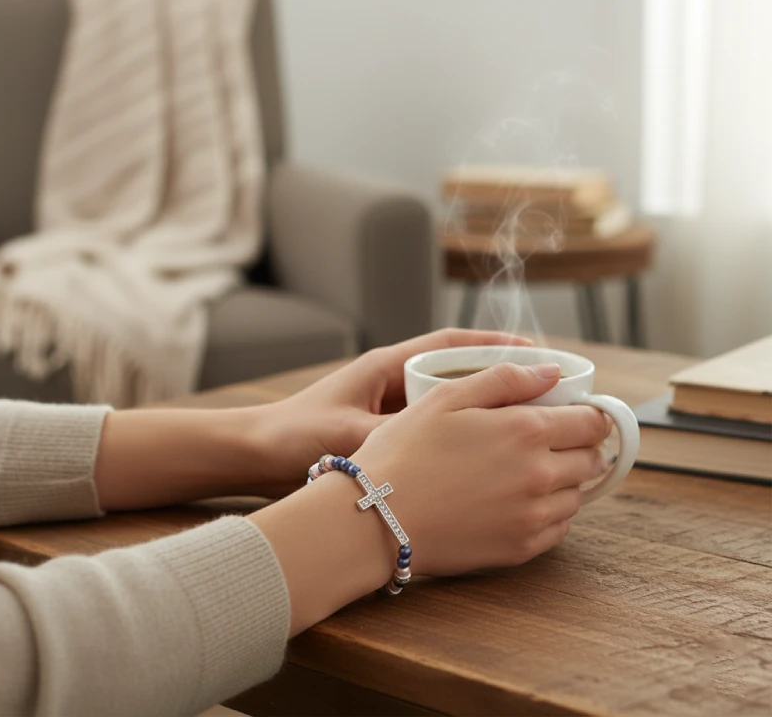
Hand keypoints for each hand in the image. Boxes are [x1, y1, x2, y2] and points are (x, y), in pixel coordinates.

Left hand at [252, 329, 532, 494]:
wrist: (255, 455)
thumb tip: (443, 445)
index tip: (534, 352)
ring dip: (483, 406)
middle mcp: (392, 381)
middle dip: (498, 376)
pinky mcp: (384, 431)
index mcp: (386, 367)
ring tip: (526, 422)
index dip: (496, 344)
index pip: (452, 344)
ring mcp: (389, 406)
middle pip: (457, 370)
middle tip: (544, 390)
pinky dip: (459, 433)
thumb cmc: (294, 436)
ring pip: (449, 400)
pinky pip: (434, 428)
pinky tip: (483, 452)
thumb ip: (393, 436)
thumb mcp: (348, 435)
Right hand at [352, 362, 609, 574]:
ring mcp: (532, 517)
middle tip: (553, 438)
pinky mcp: (519, 549)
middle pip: (592, 459)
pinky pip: (558, 528)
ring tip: (530, 469)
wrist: (374, 519)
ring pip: (577, 495)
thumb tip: (552, 373)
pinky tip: (519, 500)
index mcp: (526, 431)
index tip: (578, 413)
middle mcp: (540, 476)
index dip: (590, 414)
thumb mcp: (446, 398)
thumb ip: (505, 379)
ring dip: (566, 479)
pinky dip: (551, 511)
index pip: (592, 423)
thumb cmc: (402, 452)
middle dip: (581, 445)